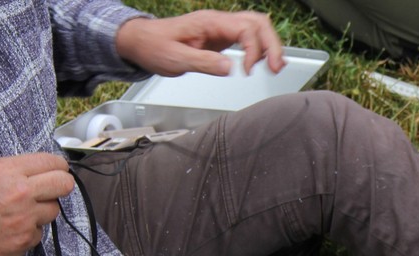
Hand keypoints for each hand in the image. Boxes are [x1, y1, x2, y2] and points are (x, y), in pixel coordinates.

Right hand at [0, 154, 74, 255]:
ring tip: (20, 211)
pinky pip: (40, 232)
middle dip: (61, 185)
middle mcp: (21, 192)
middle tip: (52, 189)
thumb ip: (19, 171)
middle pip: (65, 184)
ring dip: (42, 210)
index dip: (59, 167)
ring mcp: (26, 218)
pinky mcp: (26, 239)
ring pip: (54, 210)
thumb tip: (48, 172)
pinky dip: (30, 230)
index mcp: (9, 171)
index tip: (58, 171)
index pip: (53, 163)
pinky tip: (12, 228)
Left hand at [115, 11, 285, 77]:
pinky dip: (262, 48)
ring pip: (258, 27)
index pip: (245, 28)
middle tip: (276, 68)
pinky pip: (250, 36)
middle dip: (272, 45)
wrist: (143, 41)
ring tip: (276, 67)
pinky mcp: (223, 37)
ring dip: (270, 45)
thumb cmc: (155, 47)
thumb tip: (230, 68)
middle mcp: (219, 21)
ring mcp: (222, 28)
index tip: (247, 71)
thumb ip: (204, 63)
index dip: (253, 50)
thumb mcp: (175, 59)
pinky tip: (264, 62)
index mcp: (209, 22)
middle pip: (258, 23)